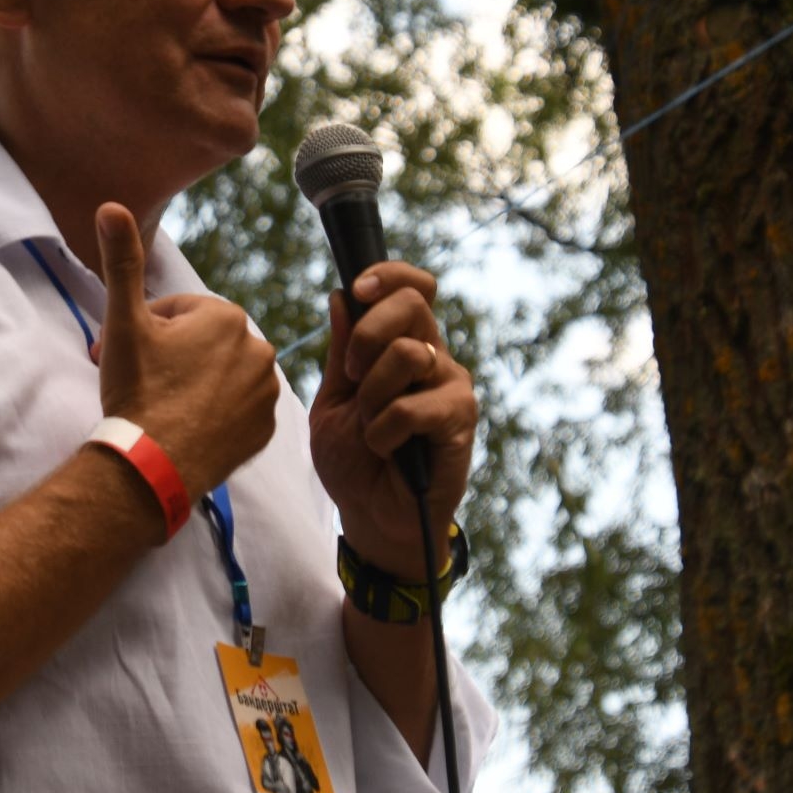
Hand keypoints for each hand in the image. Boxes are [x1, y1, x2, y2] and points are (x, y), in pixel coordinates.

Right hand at [89, 203, 280, 505]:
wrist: (151, 466)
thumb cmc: (136, 390)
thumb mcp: (123, 322)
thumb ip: (121, 260)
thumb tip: (110, 206)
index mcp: (225, 316)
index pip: (179, 313)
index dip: (147, 332)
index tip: (126, 355)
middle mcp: (258, 348)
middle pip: (203, 344)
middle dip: (173, 356)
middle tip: (141, 381)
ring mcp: (266, 393)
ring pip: (222, 375)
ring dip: (197, 382)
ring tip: (164, 405)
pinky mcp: (266, 430)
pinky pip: (238, 411)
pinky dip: (216, 414)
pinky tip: (188, 426)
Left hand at [308, 262, 476, 577]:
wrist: (372, 517)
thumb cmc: (354, 461)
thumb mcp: (333, 401)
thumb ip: (340, 351)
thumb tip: (341, 296)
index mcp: (403, 344)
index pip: (412, 287)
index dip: (389, 276)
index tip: (359, 288)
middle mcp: (433, 357)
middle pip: (413, 303)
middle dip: (368, 335)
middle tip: (352, 376)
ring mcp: (450, 385)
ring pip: (410, 353)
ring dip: (373, 394)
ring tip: (370, 427)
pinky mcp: (459, 419)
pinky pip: (413, 405)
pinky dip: (384, 428)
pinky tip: (386, 448)